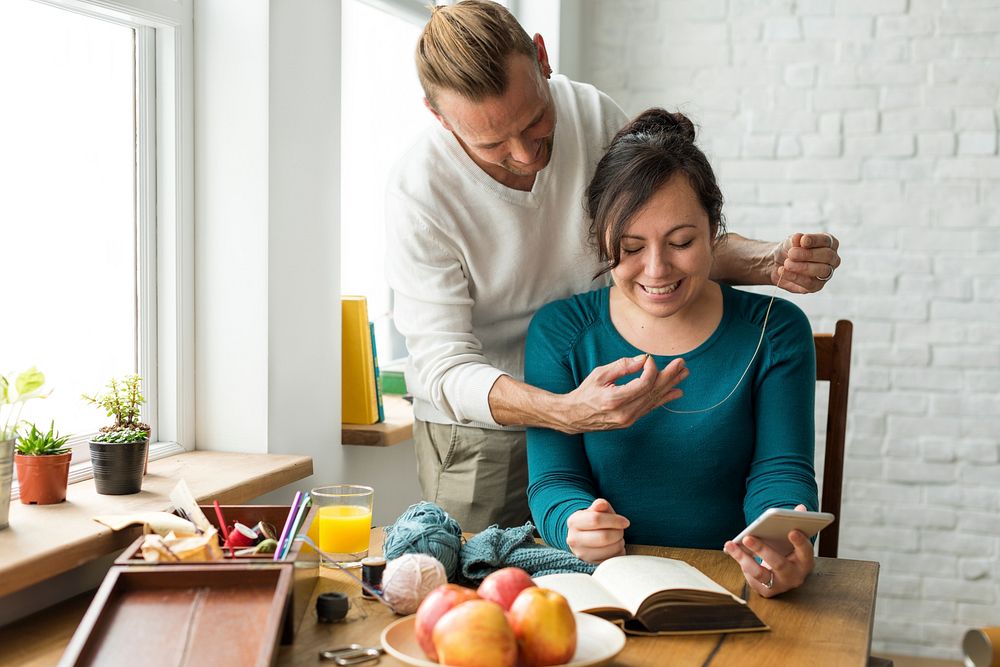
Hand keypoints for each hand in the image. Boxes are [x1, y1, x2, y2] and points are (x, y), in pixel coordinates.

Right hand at [555, 354, 687, 433]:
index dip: (651, 369)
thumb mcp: (600, 374)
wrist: (575, 416)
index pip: (643, 384)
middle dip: (669, 376)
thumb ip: (623, 366)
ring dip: (670, 386)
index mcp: (614, 399)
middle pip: (653, 392)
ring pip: (655, 400)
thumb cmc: (585, 392)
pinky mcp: (631, 421)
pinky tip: (676, 392)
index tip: (649, 359)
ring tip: (684, 374)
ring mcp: (629, 419)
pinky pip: (651, 408)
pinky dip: (664, 399)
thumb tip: (644, 359)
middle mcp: (624, 412)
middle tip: (682, 363)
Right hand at [566, 498, 628, 563]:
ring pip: (610, 549)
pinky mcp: (591, 564)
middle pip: (604, 537)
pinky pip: (612, 560)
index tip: (625, 522)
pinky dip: (618, 552)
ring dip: (620, 543)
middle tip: (620, 530)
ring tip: (616, 538)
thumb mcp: (596, 510)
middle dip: (618, 532)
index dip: (614, 520)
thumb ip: (600, 505)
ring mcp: (581, 554)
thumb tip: (601, 504)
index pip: (596, 519)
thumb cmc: (593, 522)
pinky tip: (614, 547)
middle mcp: (574, 539)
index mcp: (574, 522)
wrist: (584, 537)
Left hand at [723, 504, 814, 597]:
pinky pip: (750, 576)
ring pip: (760, 573)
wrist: (782, 574)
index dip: (800, 542)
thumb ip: (796, 522)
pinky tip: (731, 548)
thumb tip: (801, 507)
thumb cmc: (788, 550)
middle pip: (779, 564)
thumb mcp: (792, 539)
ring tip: (731, 544)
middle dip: (762, 550)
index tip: (792, 530)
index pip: (806, 552)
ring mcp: (779, 584)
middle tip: (748, 537)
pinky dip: (740, 560)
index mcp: (805, 562)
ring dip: (744, 558)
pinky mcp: (765, 589)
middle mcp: (794, 576)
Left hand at [770, 233, 839, 293]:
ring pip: (822, 270)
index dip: (815, 240)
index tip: (802, 240)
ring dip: (803, 267)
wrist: (777, 264)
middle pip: (828, 256)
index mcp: (829, 244)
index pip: (827, 240)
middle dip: (808, 254)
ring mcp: (826, 274)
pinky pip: (809, 283)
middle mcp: (832, 259)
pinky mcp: (816, 286)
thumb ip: (795, 240)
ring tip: (787, 263)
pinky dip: (795, 277)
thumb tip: (799, 237)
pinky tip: (783, 271)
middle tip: (791, 253)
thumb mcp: (789, 242)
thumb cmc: (789, 250)